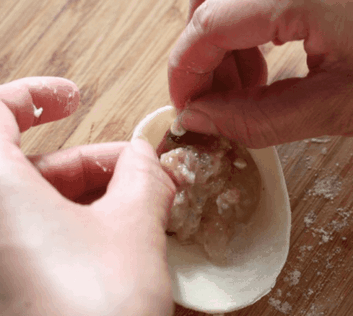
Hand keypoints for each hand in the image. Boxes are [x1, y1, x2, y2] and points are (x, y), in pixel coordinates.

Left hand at [0, 77, 174, 314]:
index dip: (37, 94)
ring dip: (82, 196)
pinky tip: (109, 240)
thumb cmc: (97, 315)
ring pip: (27, 202)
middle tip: (135, 172)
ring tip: (134, 207)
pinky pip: (23, 237)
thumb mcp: (133, 228)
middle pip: (26, 163)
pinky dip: (65, 227)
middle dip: (87, 162)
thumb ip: (142, 176)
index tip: (76, 99)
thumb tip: (147, 157)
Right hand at [169, 0, 352, 147]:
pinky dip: (241, 35)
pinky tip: (260, 66)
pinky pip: (248, 3)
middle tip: (214, 101)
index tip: (185, 107)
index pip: (208, 24)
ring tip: (245, 90)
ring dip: (220, 49)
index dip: (185, 71)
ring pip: (223, 3)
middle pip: (207, 6)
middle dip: (200, 59)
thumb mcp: (339, 105)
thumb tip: (199, 120)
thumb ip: (260, 118)